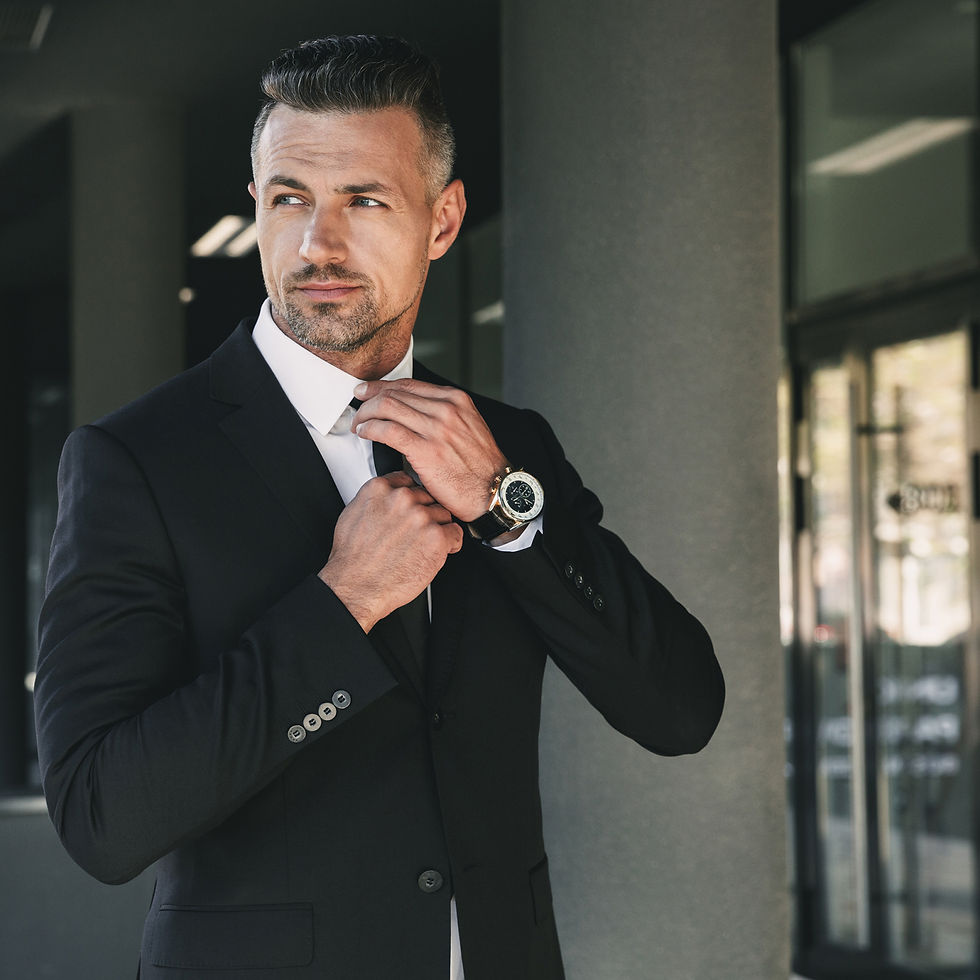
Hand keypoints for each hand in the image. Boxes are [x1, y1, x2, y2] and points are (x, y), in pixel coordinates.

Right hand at [318, 471, 462, 631]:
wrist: (357, 587)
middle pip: (428, 498)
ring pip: (443, 515)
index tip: (411, 510)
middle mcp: (402, 499)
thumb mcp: (353, 515)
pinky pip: (456, 534)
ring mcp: (421, 517)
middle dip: (424, 515)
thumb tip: (388, 498)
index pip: (409, 481)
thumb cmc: (354, 559)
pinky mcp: (436, 537)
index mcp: (380, 489)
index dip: (412, 499)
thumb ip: (376, 500)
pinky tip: (435, 553)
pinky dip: (450, 545)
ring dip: (437, 529)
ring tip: (421, 546)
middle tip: (414, 534)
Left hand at [351, 379, 507, 521]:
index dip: (381, 386)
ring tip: (360, 425)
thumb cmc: (481, 468)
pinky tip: (366, 434)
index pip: (409, 385)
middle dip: (369, 400)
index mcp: (456, 400)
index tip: (367, 391)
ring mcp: (437, 428)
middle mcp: (447, 409)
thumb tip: (412, 414)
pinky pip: (388, 431)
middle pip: (395, 393)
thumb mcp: (468, 428)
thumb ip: (443, 416)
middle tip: (358, 410)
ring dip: (366, 415)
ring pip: (387, 407)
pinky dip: (371, 429)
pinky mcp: (427, 450)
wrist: (496, 492)